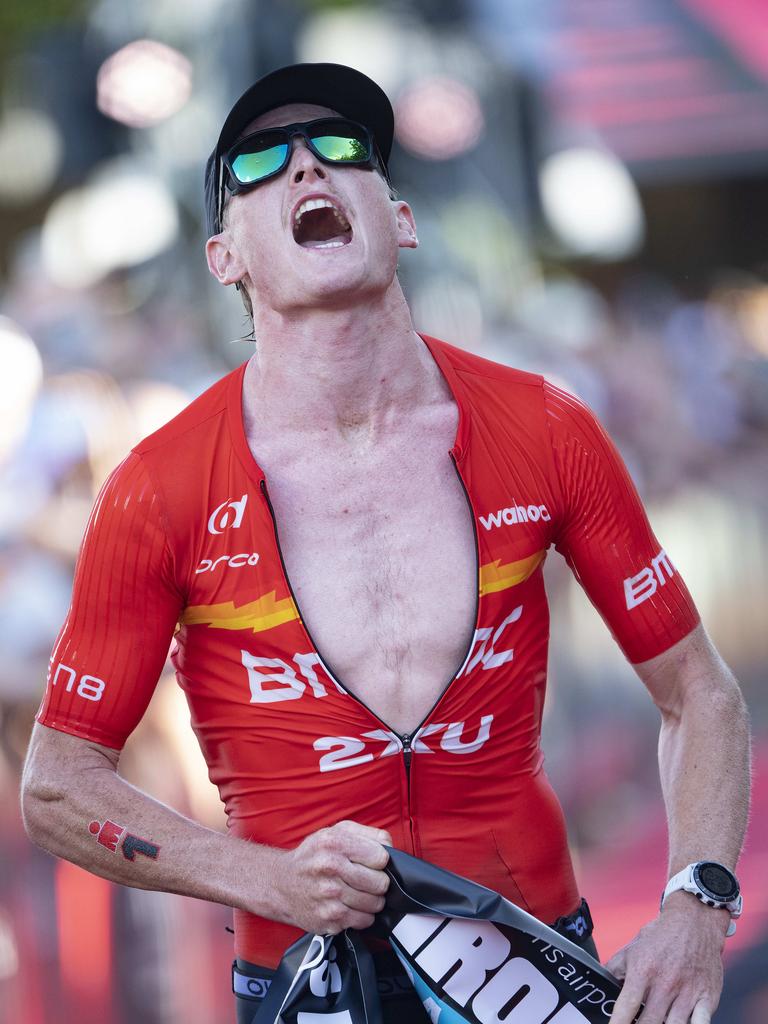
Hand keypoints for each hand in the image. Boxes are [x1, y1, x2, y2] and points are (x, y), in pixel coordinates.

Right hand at [272, 820, 391, 934]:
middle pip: (380, 882)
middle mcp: (330, 868)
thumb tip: (390, 846)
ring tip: (358, 892)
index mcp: (334, 843)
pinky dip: (363, 915)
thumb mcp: (335, 832)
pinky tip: (350, 905)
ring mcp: (329, 897)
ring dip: (372, 900)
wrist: (281, 884)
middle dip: (378, 882)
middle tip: (365, 879)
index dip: (379, 861)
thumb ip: (367, 834)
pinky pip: (364, 921)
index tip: (371, 862)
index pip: (381, 857)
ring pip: (375, 904)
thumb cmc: (312, 856)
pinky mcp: (329, 919)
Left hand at [606, 893, 728, 1022]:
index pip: (626, 1006)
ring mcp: (688, 992)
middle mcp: (665, 984)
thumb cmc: (662, 936)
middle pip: (649, 1023)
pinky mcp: (708, 998)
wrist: (695, 921)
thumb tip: (602, 983)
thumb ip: (617, 967)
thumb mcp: (633, 947)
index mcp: (643, 970)